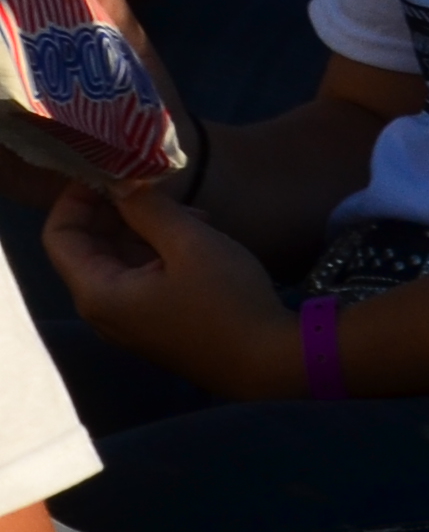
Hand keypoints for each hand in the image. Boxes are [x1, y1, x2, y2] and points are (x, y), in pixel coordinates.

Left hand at [38, 178, 293, 399]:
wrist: (266, 361)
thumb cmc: (226, 301)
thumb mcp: (191, 243)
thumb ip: (150, 209)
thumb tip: (123, 182)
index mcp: (98, 292)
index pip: (59, 234)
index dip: (77, 197)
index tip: (111, 170)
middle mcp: (102, 308)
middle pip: (89, 246)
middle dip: (117, 210)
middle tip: (157, 183)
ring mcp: (128, 319)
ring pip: (118, 259)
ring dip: (145, 228)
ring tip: (193, 211)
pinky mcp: (153, 322)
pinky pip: (140, 276)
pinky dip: (158, 250)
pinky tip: (199, 236)